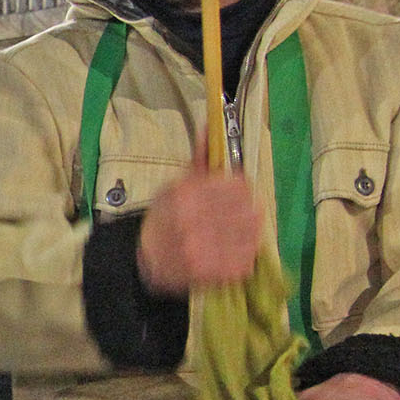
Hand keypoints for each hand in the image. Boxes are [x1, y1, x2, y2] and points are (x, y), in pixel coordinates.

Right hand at [135, 155, 261, 294]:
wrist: (147, 261)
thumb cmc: (164, 218)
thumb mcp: (175, 185)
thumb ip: (199, 159)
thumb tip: (211, 127)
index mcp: (184, 195)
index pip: (238, 185)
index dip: (242, 187)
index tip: (236, 192)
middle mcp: (193, 221)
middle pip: (248, 208)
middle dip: (246, 210)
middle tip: (236, 214)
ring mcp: (205, 249)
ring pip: (252, 234)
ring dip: (248, 231)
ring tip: (235, 232)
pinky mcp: (214, 272)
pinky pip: (247, 259)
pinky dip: (245, 253)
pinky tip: (232, 249)